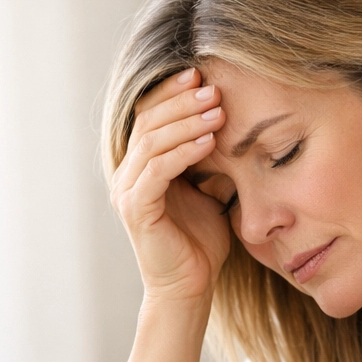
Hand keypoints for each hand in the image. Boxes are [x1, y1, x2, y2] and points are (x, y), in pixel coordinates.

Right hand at [110, 69, 230, 304]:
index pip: (150, 115)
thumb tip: (234, 128)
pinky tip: (209, 141)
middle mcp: (127, 174)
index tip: (203, 74)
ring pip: (152, 141)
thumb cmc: (201, 242)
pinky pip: (158, 170)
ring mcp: (128, 190)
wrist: (190, 287)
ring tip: (217, 108)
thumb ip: (211, 161)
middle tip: (212, 86)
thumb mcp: (211, 192)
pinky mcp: (136, 209)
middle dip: (181, 101)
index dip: (172, 93)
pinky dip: (183, 151)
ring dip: (186, 121)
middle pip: (148, 121)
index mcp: (141, 165)